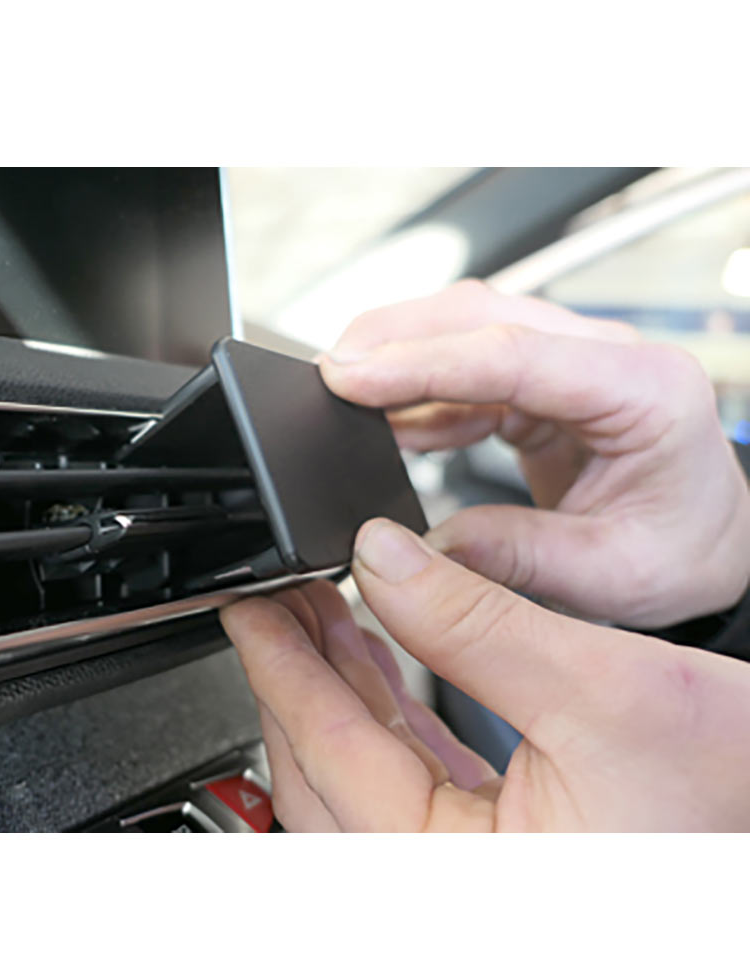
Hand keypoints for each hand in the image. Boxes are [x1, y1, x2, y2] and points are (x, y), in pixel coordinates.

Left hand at [221, 519, 749, 830]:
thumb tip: (383, 559)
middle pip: (324, 772)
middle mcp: (442, 896)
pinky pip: (402, 783)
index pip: (329, 752)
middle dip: (297, 675)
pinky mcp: (489, 857)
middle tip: (276, 601)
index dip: (281, 666)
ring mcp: (463, 882)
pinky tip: (371, 665)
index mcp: (456, 882)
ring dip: (336, 690)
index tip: (248, 610)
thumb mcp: (603, 691)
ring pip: (357, 778)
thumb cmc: (734, 794)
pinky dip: (383, 718)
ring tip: (317, 615)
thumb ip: (475, 623)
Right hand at [318, 280, 749, 628]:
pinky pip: (465, 371)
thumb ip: (512, 558)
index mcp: (644, 390)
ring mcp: (571, 364)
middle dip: (394, 339)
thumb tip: (416, 548)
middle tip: (328, 376)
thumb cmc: (683, 552)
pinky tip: (383, 423)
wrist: (710, 544)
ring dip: (398, 358)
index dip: (422, 362)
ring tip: (341, 400)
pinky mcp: (541, 385)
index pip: (514, 353)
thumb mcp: (609, 575)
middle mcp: (608, 359)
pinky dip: (416, 393)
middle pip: (481, 317)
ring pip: (466, 331)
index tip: (350, 377)